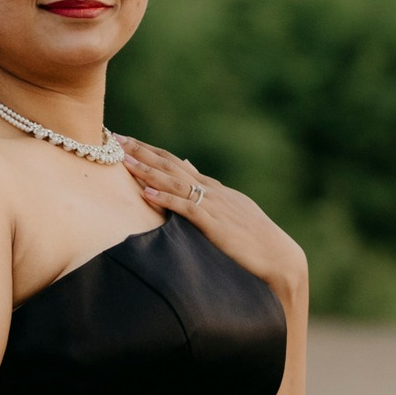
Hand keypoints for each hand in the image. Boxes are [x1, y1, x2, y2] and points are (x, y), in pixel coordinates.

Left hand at [118, 139, 307, 302]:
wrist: (279, 256)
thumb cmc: (254, 238)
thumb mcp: (231, 209)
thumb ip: (207, 190)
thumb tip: (189, 167)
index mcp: (213, 189)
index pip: (176, 164)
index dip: (151, 151)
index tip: (127, 141)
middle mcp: (212, 192)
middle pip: (172, 166)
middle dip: (143, 152)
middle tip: (116, 138)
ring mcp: (214, 206)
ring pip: (175, 183)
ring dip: (148, 170)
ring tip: (124, 160)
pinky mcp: (214, 225)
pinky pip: (186, 208)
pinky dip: (166, 199)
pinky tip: (147, 193)